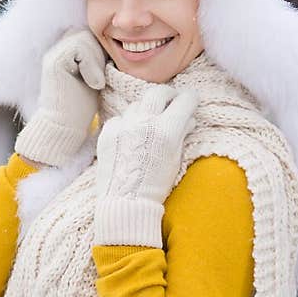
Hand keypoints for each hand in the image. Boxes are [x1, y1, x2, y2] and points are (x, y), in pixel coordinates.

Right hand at [14, 26, 106, 167]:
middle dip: (99, 54)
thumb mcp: (94, 77)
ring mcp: (53, 55)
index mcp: (66, 52)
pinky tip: (93, 84)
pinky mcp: (54, 62)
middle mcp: (57, 50)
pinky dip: (90, 65)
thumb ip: (98, 60)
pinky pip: (78, 48)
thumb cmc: (80, 107)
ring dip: (96, 60)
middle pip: (87, 33)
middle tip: (100, 79)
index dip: (101, 50)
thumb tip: (117, 43)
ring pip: (83, 38)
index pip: (89, 35)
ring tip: (96, 83)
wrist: (63, 128)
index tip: (104, 74)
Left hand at [93, 87, 199, 246]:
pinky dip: (127, 123)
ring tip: (149, 121)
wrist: (125, 203)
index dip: (190, 99)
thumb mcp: (175, 159)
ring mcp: (123, 126)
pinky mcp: (107, 133)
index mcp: (167, 131)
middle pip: (157, 93)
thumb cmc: (156, 186)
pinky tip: (131, 135)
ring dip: (146, 110)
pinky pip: (120, 118)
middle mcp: (144, 123)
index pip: (183, 102)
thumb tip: (188, 119)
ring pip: (137, 105)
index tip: (190, 100)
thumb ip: (182, 134)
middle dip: (167, 94)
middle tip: (171, 100)